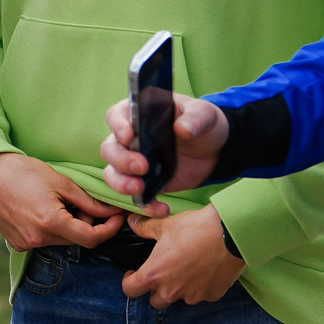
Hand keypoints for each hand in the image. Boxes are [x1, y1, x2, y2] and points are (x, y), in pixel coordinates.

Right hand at [0, 151, 124, 251]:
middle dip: (87, 223)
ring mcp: (26, 244)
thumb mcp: (61, 182)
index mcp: (51, 223)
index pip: (91, 238)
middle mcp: (38, 239)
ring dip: (69, 226)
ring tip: (61, 203)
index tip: (117, 217)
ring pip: (61, 241)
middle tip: (83, 202)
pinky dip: (52, 229)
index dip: (109, 229)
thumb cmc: (24, 172)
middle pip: (76, 240)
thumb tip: (111, 210)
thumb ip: (89, 201)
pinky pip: (45, 241)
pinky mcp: (17, 244)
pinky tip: (44, 210)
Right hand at [101, 93, 228, 209]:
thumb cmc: (202, 123)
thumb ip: (195, 118)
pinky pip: (137, 197)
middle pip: (110, 148)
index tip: (129, 136)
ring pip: (114, 174)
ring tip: (141, 189)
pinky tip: (162, 209)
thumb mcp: (205, 115)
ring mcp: (135, 163)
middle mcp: (130, 139)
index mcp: (139, 114)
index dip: (118, 125)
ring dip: (122, 184)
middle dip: (121, 160)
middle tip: (142, 166)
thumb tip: (183, 128)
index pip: (116, 115)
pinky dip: (146, 205)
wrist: (213, 150)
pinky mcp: (145, 183)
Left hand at [118, 207, 244, 306]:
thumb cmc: (195, 228)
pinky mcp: (211, 296)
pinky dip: (200, 286)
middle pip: (155, 300)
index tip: (134, 274)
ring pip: (179, 298)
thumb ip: (145, 227)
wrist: (230, 234)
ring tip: (188, 268)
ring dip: (179, 288)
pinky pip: (201, 295)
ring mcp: (192, 296)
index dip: (129, 282)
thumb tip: (133, 222)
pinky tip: (206, 269)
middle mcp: (171, 291)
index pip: (130, 290)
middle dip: (156, 289)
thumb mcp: (166, 225)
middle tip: (163, 271)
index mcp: (154, 275)